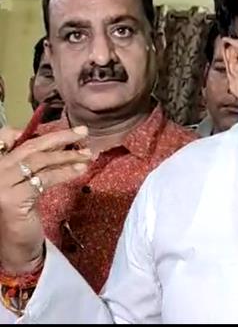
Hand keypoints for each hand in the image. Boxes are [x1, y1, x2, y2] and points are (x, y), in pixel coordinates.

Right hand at [0, 125, 91, 273]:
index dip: (32, 131)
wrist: (13, 246)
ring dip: (68, 155)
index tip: (61, 132)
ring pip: (39, 161)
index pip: (5, 136)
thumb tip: (59, 140)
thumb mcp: (22, 181)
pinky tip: (81, 170)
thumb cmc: (18, 212)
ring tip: (88, 154)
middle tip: (83, 132)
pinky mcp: (12, 198)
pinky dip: (65, 172)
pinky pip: (44, 178)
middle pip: (29, 147)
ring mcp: (0, 184)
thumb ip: (29, 162)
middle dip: (59, 137)